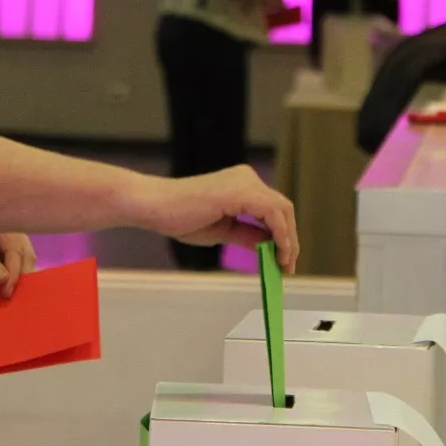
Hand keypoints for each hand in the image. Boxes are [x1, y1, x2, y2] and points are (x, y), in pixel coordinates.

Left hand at [0, 232, 36, 298]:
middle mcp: (5, 226)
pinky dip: (10, 273)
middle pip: (24, 250)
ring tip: (7, 292)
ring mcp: (2, 237)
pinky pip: (10, 260)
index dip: (14, 270)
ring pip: (21, 256)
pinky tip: (4, 286)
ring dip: (17, 274)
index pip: (15, 247)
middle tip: (9, 295)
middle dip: (21, 273)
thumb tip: (5, 280)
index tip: (6, 292)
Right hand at [138, 164, 298, 272]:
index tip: (284, 261)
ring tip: (283, 264)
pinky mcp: (240, 191)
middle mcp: (247, 178)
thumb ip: (247, 236)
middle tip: (287, 266)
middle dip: (290, 239)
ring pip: (282, 209)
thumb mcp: (223, 231)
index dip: (284, 235)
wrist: (156, 207)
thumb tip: (270, 248)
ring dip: (288, 239)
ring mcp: (244, 182)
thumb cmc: (180, 217)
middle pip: (284, 208)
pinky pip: (271, 212)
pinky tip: (276, 252)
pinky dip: (279, 233)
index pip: (274, 209)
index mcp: (242, 185)